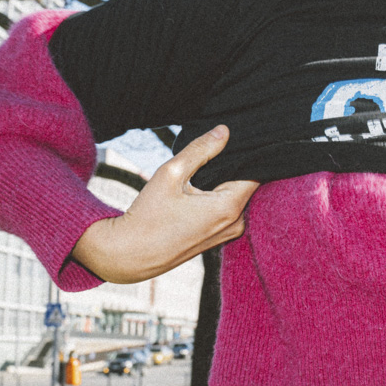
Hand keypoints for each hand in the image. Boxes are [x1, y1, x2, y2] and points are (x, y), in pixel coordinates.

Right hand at [72, 125, 258, 283]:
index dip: (245, 154)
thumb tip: (224, 131)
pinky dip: (218, 197)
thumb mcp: (171, 173)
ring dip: (223, 182)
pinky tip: (197, 190)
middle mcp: (236, 223)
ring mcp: (229, 233)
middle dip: (232, 167)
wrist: (131, 255)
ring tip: (199, 172)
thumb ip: (201, 150)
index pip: (254, 172)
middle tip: (210, 152)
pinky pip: (228, 209)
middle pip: (246, 184)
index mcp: (228, 208)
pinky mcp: (219, 238)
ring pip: (237, 196)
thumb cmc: (148, 215)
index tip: (232, 140)